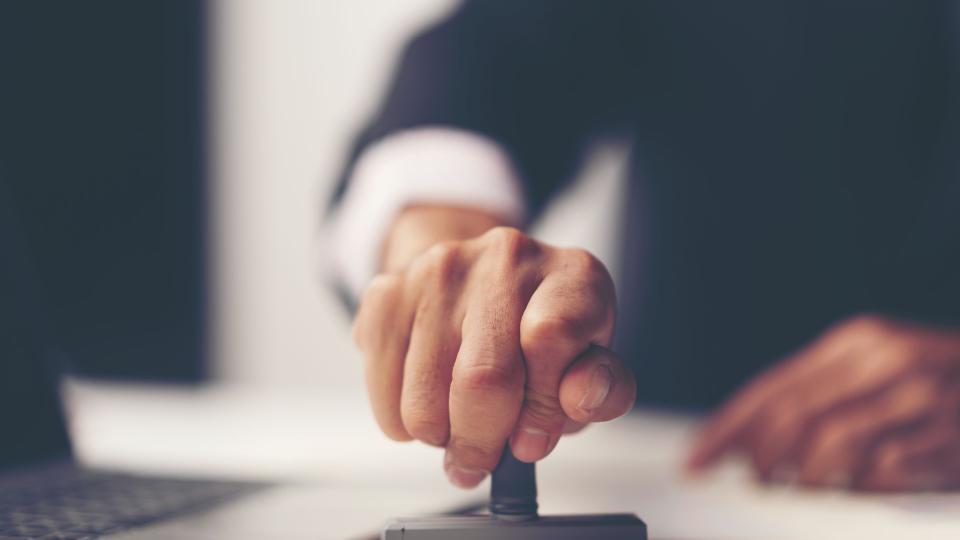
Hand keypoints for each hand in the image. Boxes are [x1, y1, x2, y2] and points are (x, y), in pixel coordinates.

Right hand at [353, 224, 635, 487]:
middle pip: (482, 377)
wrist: (480, 285)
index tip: (532, 440)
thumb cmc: (542, 335)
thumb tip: (581, 399)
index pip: (550, 339)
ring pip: (425, 396)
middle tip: (483, 458)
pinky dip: (400, 421)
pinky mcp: (388, 291)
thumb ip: (600, 390)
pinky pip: (383, 387)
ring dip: (440, 435)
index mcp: (572, 275)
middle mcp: (507, 257)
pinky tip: (427, 403)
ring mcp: (441, 268)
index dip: (541, 407)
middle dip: (482, 441)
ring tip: (457, 424)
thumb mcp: (588, 364)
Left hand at [687, 315, 959, 490]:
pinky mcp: (949, 441)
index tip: (695, 459)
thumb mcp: (875, 371)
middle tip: (753, 479)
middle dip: (759, 458)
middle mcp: (886, 362)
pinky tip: (854, 487)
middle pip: (791, 417)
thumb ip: (816, 395)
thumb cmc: (935, 383)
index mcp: (857, 341)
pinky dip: (857, 488)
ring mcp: (921, 400)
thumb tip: (745, 436)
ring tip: (799, 487)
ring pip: (829, 448)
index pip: (772, 387)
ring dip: (804, 477)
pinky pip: (881, 475)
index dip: (727, 427)